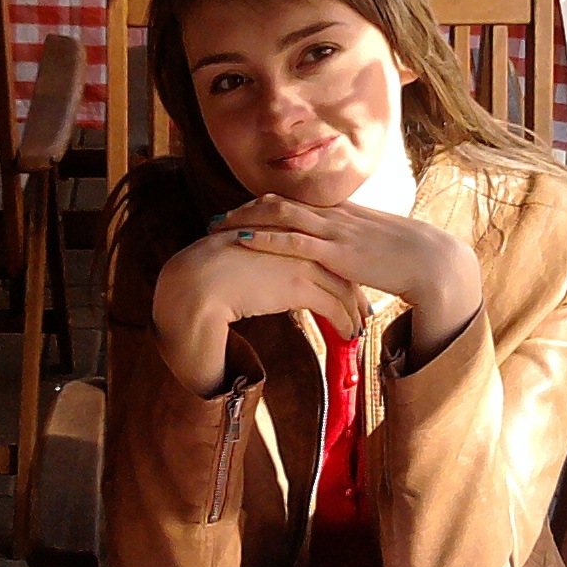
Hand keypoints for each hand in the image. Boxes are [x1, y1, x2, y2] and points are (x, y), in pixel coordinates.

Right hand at [151, 230, 367, 396]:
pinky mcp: (300, 286)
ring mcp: (302, 262)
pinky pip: (334, 307)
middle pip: (341, 269)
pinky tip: (348, 334)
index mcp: (290, 231)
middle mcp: (301, 242)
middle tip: (363, 311)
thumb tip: (270, 274)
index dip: (341, 271)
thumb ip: (266, 259)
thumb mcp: (248, 255)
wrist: (203, 279)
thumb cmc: (216, 269)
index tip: (350, 288)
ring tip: (358, 327)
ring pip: (342, 290)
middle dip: (355, 293)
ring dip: (353, 312)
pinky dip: (345, 323)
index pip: (327, 251)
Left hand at [217, 194, 481, 365]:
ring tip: (218, 228)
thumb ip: (352, 246)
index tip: (237, 213)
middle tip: (216, 220)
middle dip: (244, 210)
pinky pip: (296, 241)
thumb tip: (336, 259)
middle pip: (279, 202)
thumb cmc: (407, 258)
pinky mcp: (339, 252)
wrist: (431, 262)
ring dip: (245, 220)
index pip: (293, 202)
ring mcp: (335, 231)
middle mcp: (334, 215)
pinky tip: (244, 240)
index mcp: (341, 212)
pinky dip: (267, 238)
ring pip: (281, 215)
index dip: (261, 206)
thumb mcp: (373, 246)